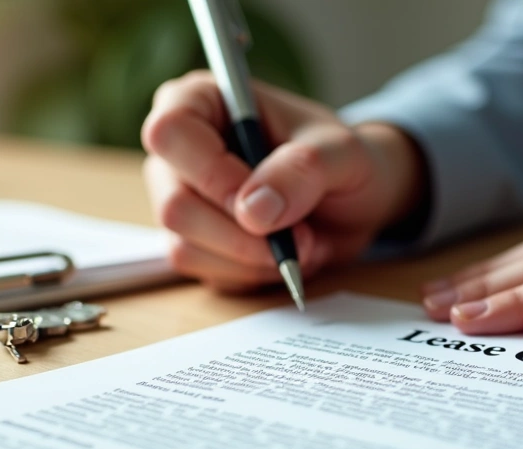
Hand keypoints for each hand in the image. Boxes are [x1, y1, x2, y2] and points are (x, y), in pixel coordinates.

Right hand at [142, 71, 425, 291]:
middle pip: (174, 205)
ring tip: (302, 242)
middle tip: (302, 235)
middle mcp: (179, 150)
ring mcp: (179, 198)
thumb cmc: (340, 159)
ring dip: (253, 258)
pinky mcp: (191, 242)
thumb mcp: (342, 153)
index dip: (212, 174)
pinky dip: (251, 273)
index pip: (170, 133)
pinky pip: (204, 272)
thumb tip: (252, 209)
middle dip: (243, 234)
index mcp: (202, 100)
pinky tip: (281, 255)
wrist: (352, 201)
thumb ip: (303, 170)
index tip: (262, 204)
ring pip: (185, 246)